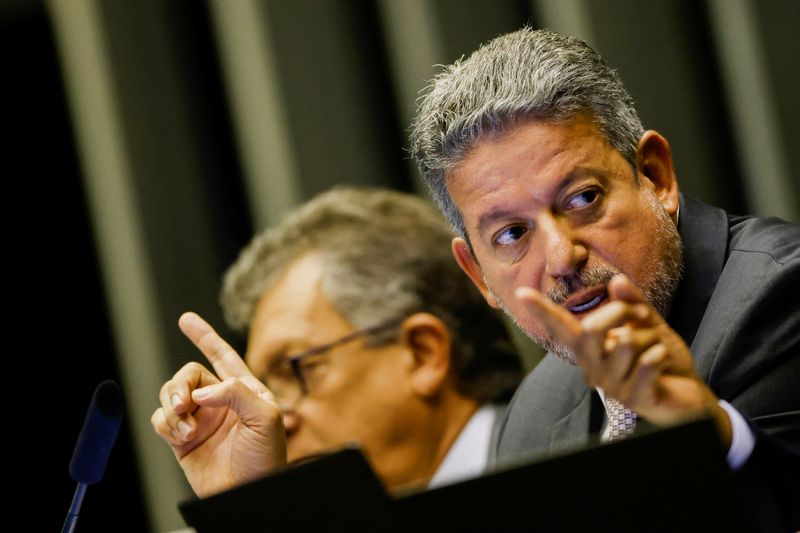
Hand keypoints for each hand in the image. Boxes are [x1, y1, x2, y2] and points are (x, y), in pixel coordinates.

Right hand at [151, 312, 286, 496]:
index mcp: (244, 390)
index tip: (186, 319)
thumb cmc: (266, 458)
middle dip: (180, 385)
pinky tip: (182, 437)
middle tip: (185, 404)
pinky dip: (166, 424)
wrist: (248, 493)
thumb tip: (201, 391)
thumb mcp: (265, 418)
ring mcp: (200, 419)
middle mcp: (220, 401)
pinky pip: (161, 419)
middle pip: (188, 374)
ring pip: (170, 394)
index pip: (222, 355)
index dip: (204, 336)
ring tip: (186, 428)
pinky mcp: (182, 439)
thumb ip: (236, 393)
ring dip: (173, 407)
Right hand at [516, 274, 731, 445]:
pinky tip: (664, 362)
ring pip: (626, 342)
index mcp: (592, 350)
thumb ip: (632, 303)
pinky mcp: (635, 399)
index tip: (522, 292)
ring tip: (656, 349)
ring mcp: (613, 387)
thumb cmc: (661, 360)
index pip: (562, 328)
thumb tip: (616, 280)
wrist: (688, 394)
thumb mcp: (648, 324)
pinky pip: (646, 361)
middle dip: (621, 311)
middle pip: (591, 329)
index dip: (543, 310)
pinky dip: (662, 353)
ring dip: (651, 337)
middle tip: (642, 316)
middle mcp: (595, 369)